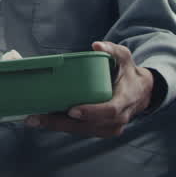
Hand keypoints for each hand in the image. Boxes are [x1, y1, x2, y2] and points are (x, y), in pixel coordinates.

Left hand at [25, 41, 152, 137]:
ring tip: (35, 119)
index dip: (91, 111)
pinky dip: (63, 126)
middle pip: (89, 125)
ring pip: (82, 131)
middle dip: (62, 123)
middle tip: (38, 117)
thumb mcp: (124, 57)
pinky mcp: (101, 131)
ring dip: (58, 126)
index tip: (72, 110)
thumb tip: (97, 45)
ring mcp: (110, 128)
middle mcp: (118, 119)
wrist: (140, 93)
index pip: (109, 110)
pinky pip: (81, 131)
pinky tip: (45, 120)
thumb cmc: (128, 73)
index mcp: (125, 100)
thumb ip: (112, 50)